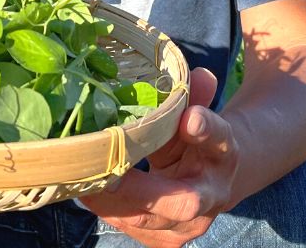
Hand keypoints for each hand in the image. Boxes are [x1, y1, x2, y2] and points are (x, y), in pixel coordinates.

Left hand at [79, 67, 240, 247]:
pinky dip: (107, 211)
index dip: (206, 129)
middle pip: (182, 202)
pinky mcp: (166, 240)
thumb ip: (192, 96)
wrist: (211, 181)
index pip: (220, 140)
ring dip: (112, 202)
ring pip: (149, 221)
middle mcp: (212, 196)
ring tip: (81, 180)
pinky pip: (134, 228)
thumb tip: (197, 74)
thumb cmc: (194, 139)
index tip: (190, 117)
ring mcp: (190, 224)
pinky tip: (83, 191)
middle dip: (140, 190)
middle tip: (106, 174)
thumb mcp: (195, 114)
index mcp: (224, 154)